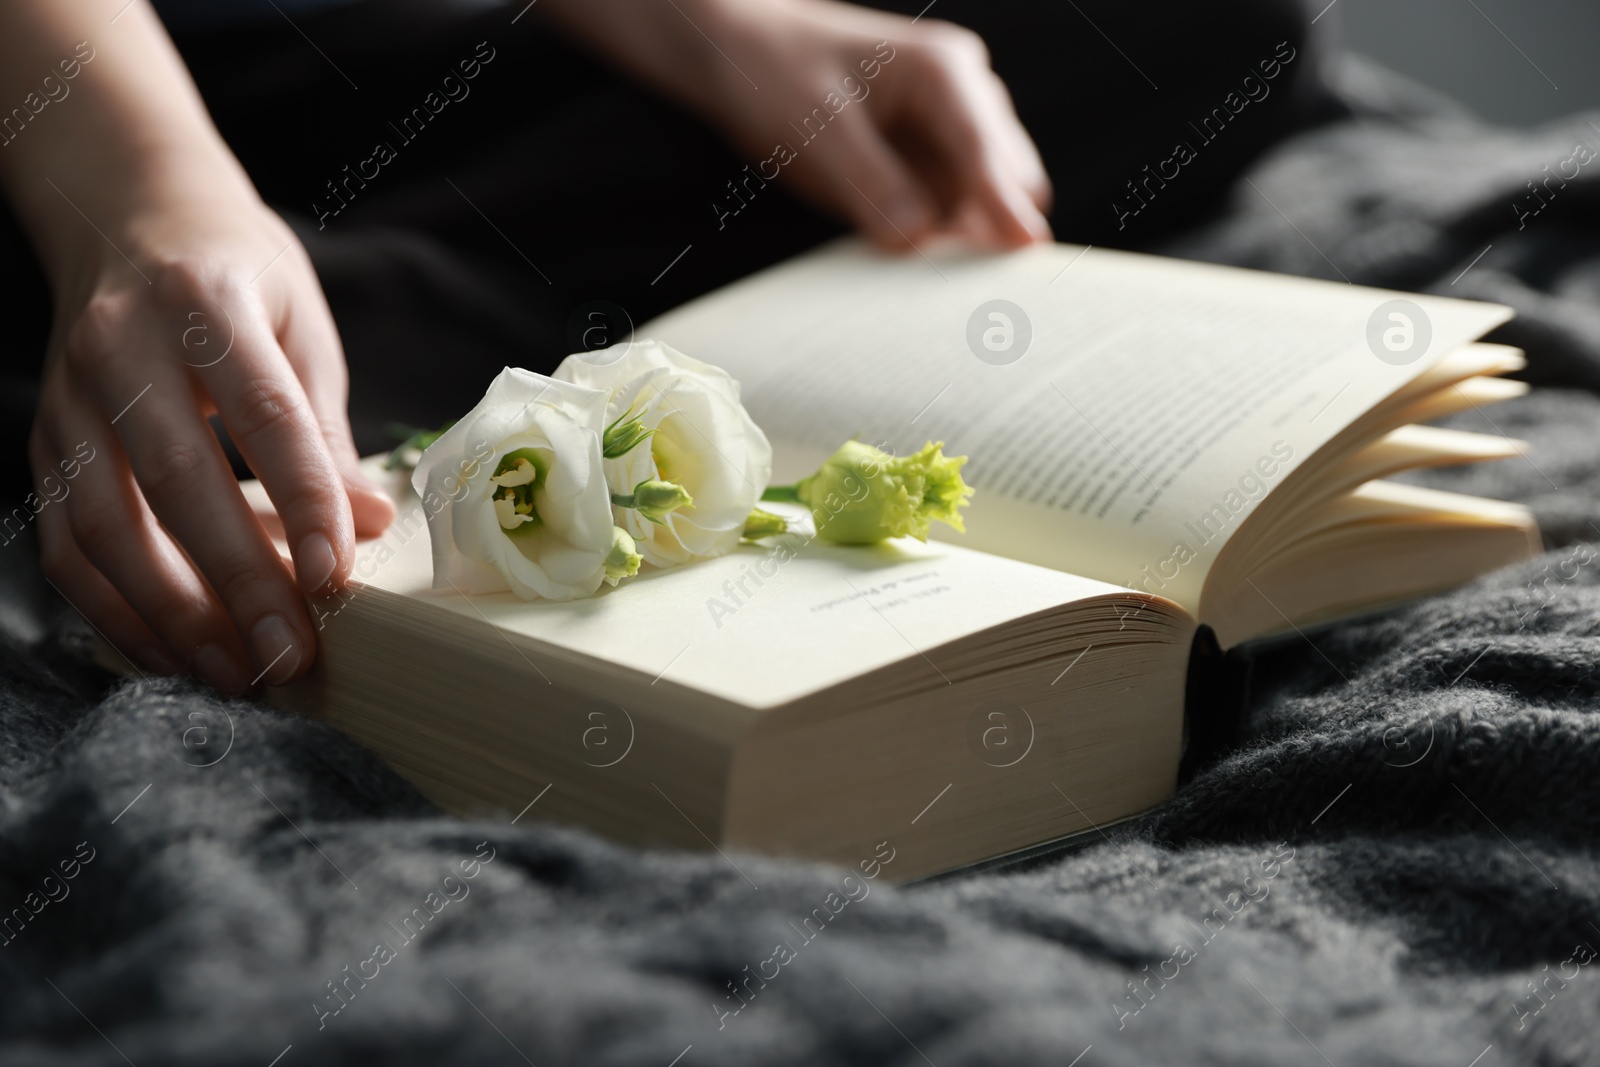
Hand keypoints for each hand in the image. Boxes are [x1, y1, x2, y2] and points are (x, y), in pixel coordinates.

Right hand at [29, 179, 394, 689]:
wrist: (126, 215)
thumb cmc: (237, 274)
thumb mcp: (302, 325)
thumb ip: (326, 427)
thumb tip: (366, 523)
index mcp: (207, 305)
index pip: (263, 416)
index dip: (303, 502)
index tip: (336, 579)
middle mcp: (122, 349)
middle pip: (177, 482)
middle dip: (238, 582)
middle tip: (292, 656)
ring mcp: (69, 400)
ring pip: (106, 526)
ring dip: (173, 614)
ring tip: (239, 673)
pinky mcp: (43, 444)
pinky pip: (66, 544)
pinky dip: (117, 609)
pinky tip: (174, 651)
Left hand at [686, 0, 1052, 249]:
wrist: (741, 53)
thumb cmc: (776, 75)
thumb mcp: (817, 130)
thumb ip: (873, 184)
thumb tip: (921, 239)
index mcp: (943, 72)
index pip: (985, 149)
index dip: (1004, 202)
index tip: (1027, 248)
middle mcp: (963, 95)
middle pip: (1007, 176)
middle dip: (990, 223)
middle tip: (965, 285)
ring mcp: (950, 129)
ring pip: (978, 200)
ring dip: (956, 233)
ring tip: (909, 257)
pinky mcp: (929, 161)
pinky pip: (949, 209)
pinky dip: (932, 231)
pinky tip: (895, 240)